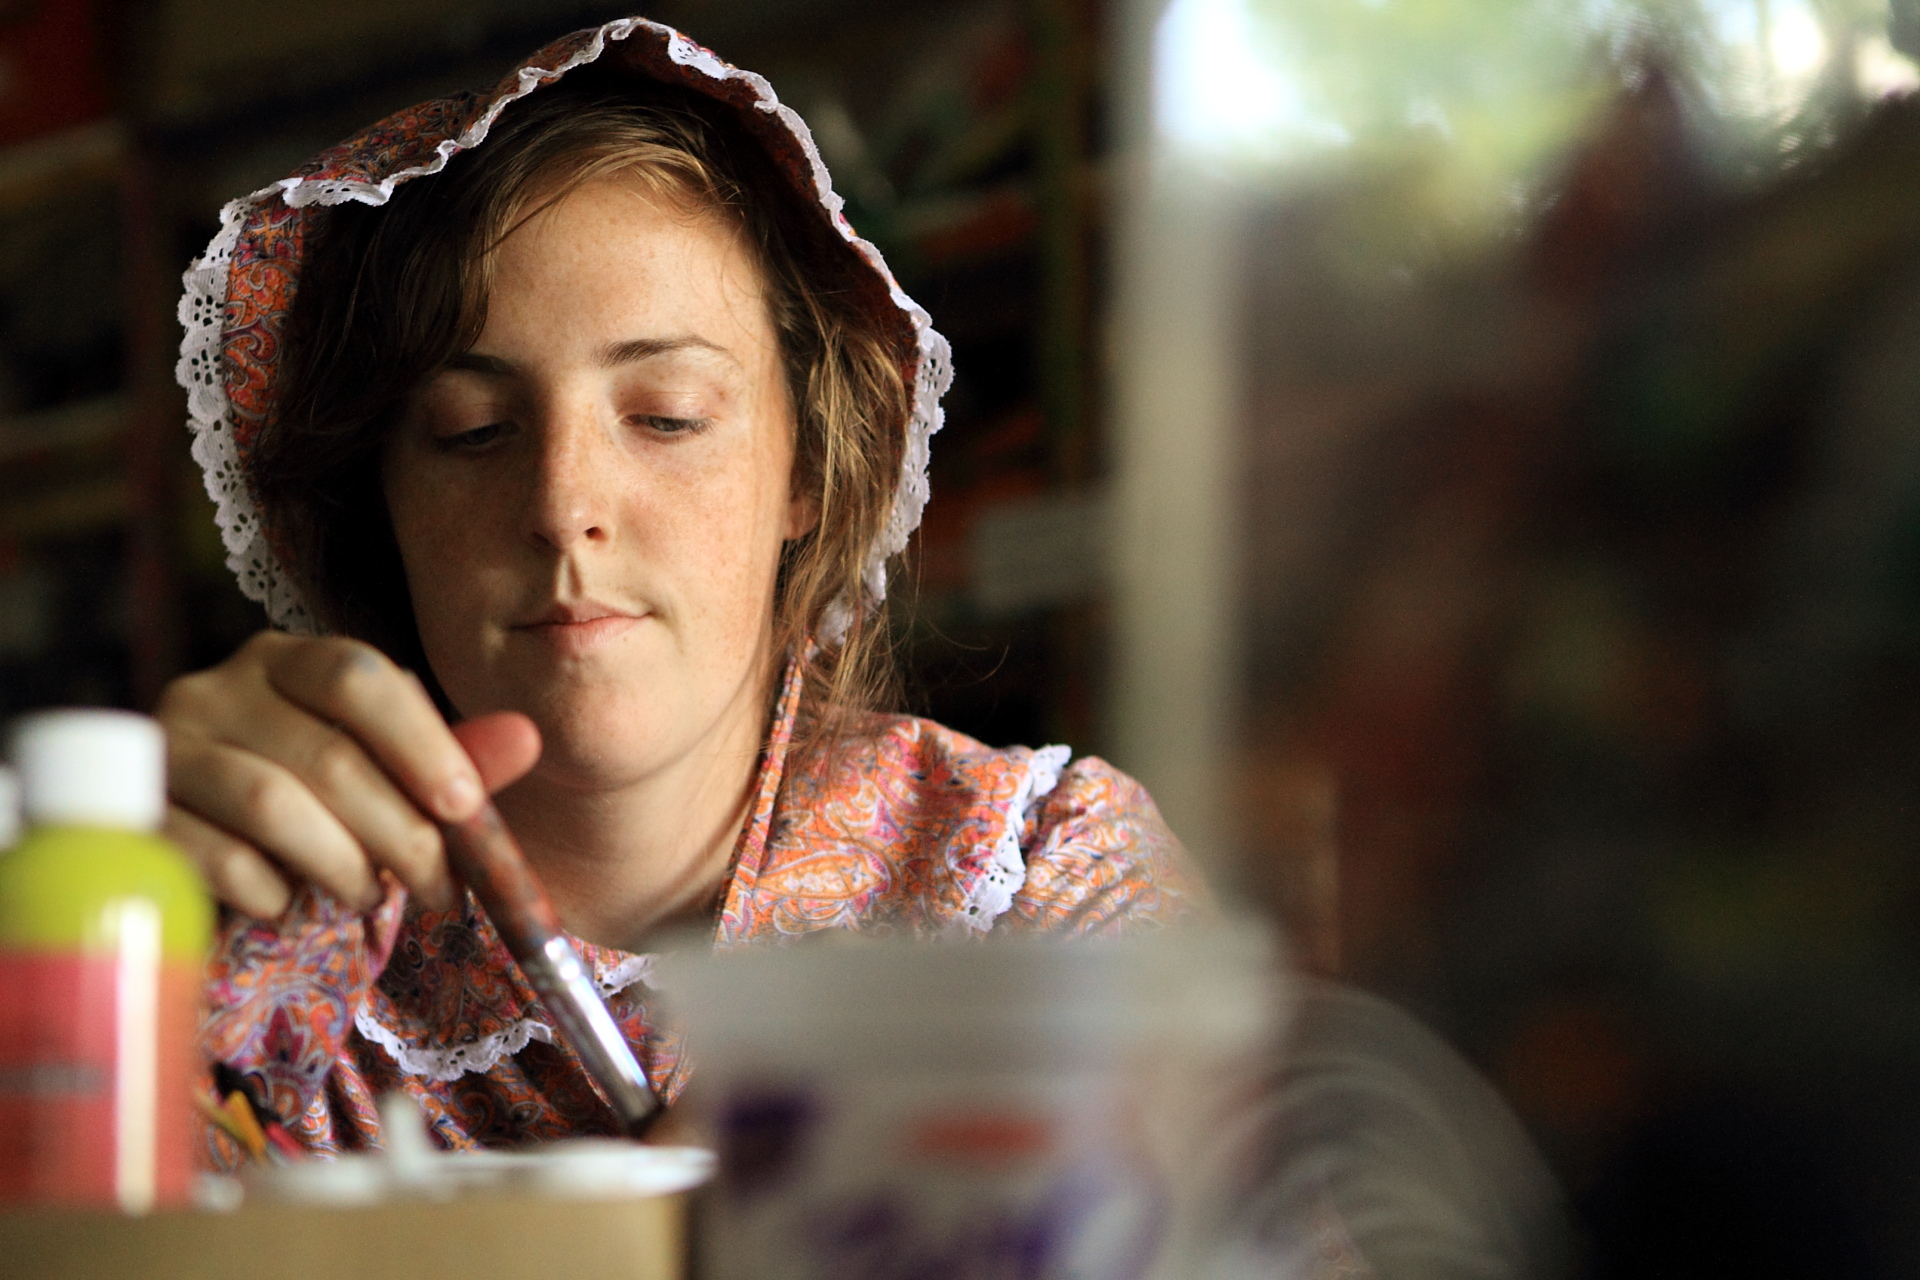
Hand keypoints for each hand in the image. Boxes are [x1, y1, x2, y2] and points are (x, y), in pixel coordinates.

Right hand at [157, 631, 539, 918]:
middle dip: (402, 834)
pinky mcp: (139, 817)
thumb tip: (527, 737)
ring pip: (272, 807)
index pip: (358, 675)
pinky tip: (292, 904)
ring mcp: (167, 750)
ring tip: (369, 895)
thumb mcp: (395, 780)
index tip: (467, 809)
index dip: (422, 743)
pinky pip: (215, 859)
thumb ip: (458, 762)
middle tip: (441, 888)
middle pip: (326, 754)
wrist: (215, 859)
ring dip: (342, 867)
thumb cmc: (322, 810)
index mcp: (289, 660)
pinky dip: (272, 893)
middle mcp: (217, 688)